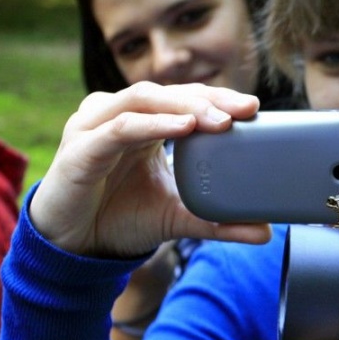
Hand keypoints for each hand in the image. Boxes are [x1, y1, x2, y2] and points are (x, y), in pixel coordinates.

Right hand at [30, 82, 269, 257]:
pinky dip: (152, 124)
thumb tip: (264, 232)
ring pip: (144, 99)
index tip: (254, 108)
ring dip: (184, 106)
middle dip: (210, 98)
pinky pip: (119, 128)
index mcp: (145, 122)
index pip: (186, 98)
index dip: (219, 98)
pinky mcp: (80, 149)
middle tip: (244, 110)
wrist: (74, 247)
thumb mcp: (178, 217)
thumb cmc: (120, 218)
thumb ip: (219, 221)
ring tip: (217, 120)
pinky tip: (182, 128)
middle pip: (170, 92)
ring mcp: (96, 127)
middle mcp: (119, 115)